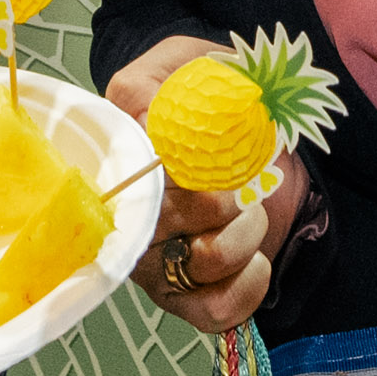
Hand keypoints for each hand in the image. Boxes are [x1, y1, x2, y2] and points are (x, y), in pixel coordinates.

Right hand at [107, 38, 280, 337]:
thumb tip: (146, 112)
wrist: (247, 134)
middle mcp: (128, 216)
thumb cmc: (209, 96)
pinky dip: (247, 288)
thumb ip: (163, 78)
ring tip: (253, 212)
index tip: (205, 157)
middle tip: (241, 181)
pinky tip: (257, 260)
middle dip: (219, 202)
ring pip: (197, 265)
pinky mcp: (185, 295)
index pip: (134, 175)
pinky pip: (213, 312)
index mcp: (119, 156)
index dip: (176, 172)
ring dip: (242, 237)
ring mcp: (153, 261)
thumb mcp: (187, 64)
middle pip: (165, 225)